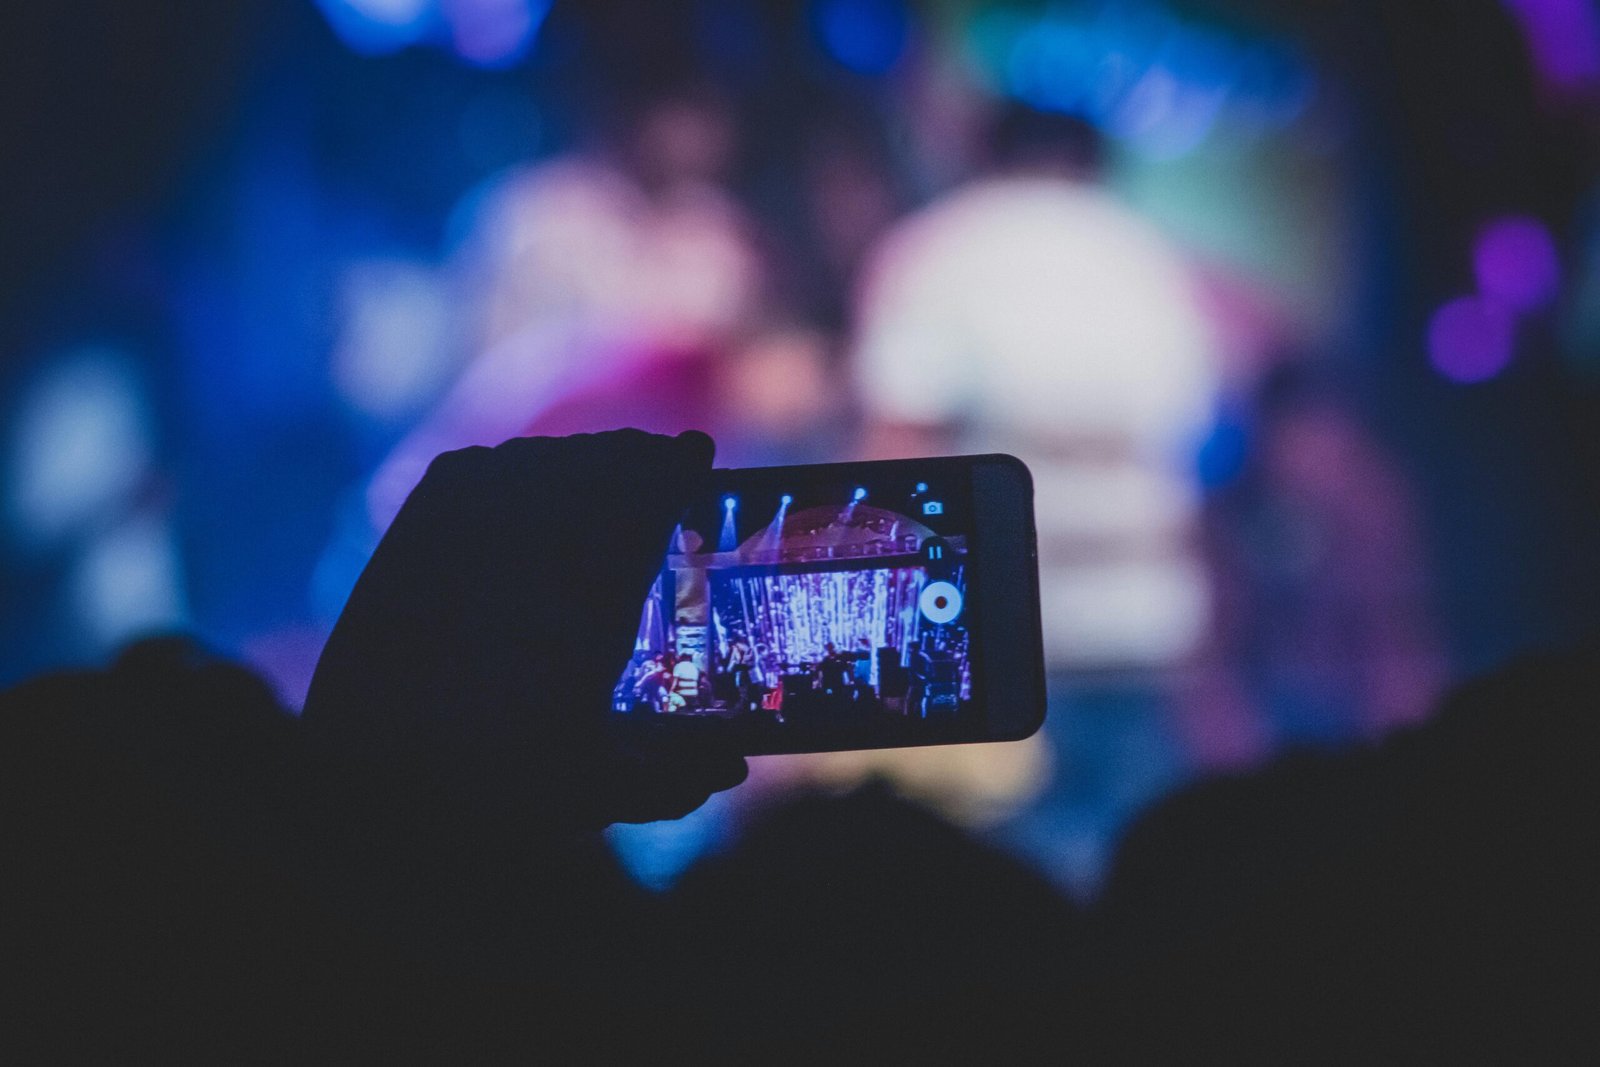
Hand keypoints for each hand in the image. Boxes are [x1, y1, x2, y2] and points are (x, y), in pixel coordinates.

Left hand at [303, 430, 746, 830]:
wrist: (368, 767)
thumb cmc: (490, 782)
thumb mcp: (594, 792)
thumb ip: (673, 782)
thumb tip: (732, 767)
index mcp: (595, 587)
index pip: (651, 486)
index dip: (680, 462)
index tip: (699, 453)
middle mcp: (537, 538)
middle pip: (601, 461)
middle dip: (636, 458)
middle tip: (659, 466)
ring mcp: (471, 523)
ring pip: (540, 458)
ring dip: (579, 462)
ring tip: (599, 476)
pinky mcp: (418, 526)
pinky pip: (479, 468)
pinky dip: (512, 469)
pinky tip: (522, 486)